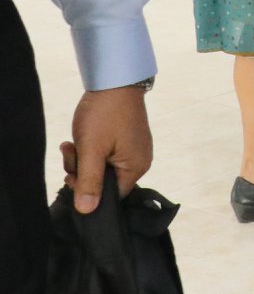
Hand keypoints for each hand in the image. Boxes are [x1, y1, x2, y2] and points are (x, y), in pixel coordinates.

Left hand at [62, 83, 152, 212]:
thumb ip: (89, 182)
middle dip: (83, 171)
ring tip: (72, 143)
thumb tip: (86, 211)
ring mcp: (135, 149)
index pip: (112, 196)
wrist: (115, 81)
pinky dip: (91, 150)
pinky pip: (107, 155)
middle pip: (106, 181)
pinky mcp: (128, 139)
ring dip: (84, 159)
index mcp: (136, 167)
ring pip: (103, 167)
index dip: (89, 190)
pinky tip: (80, 139)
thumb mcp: (91, 150)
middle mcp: (140, 161)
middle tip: (72, 152)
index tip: (72, 175)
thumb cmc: (104, 115)